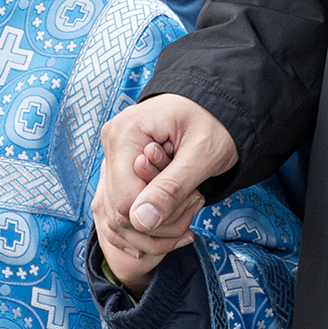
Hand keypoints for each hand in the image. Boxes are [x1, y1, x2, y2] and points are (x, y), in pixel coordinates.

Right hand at [91, 94, 235, 290]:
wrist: (216, 103)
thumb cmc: (214, 121)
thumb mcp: (202, 153)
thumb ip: (172, 187)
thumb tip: (140, 222)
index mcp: (124, 134)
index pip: (125, 202)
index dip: (161, 216)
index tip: (196, 199)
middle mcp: (110, 144)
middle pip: (121, 213)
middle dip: (164, 222)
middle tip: (198, 200)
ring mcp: (111, 157)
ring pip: (120, 217)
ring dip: (159, 225)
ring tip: (192, 201)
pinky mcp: (119, 169)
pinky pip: (124, 210)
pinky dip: (152, 221)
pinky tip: (178, 213)